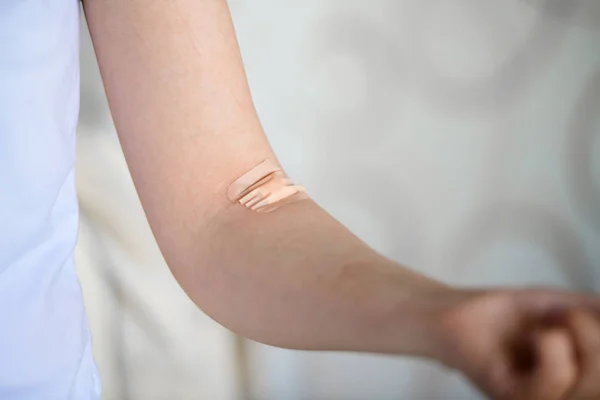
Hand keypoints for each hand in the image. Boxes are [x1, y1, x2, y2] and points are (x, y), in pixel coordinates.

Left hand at [434, 288, 599, 399]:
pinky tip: (534, 335)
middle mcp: (564, 395)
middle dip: (597, 339)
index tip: (586, 319)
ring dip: (576, 340)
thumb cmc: (506, 314)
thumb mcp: (561, 307)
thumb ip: (592, 312)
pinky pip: (550, 387)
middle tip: (569, 316)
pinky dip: (550, 349)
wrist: (457, 311)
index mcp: (577, 379)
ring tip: (545, 327)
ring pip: (587, 390)